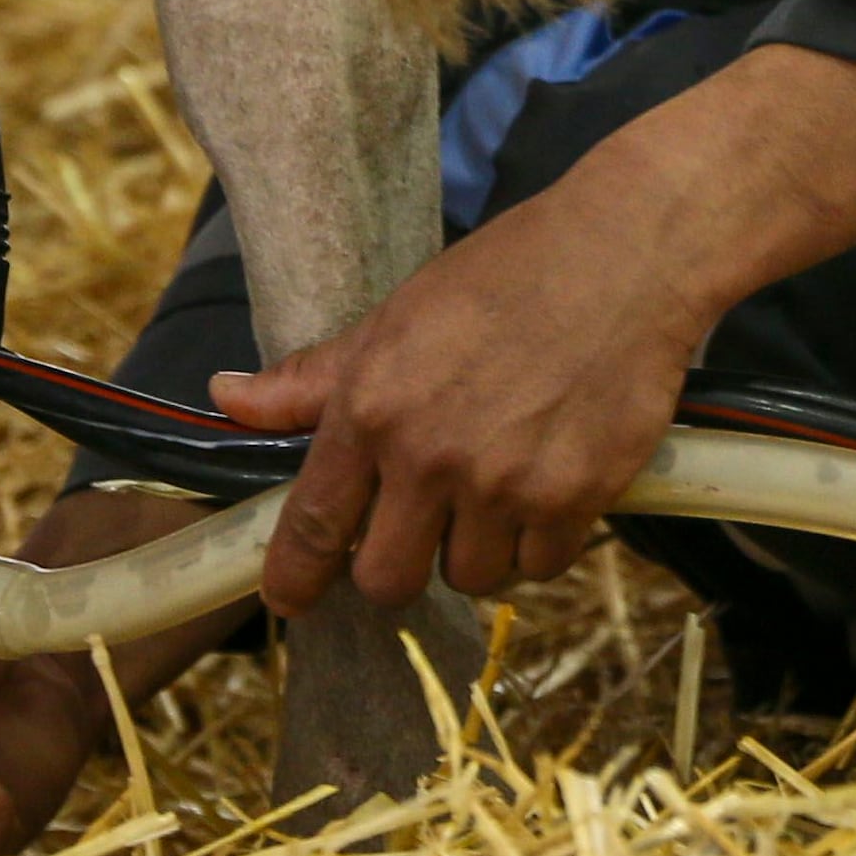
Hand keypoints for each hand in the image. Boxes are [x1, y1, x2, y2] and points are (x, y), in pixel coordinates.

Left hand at [218, 42, 855, 617]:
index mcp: (372, 407)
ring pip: (470, 577)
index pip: (312, 524)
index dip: (294, 578)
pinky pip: (541, 565)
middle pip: (388, 579)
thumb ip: (315, 377)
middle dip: (399, 566)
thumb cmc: (511, 274)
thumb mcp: (398, 315)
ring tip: (498, 495)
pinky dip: (542, 542)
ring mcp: (504, 483)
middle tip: (422, 533)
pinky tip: (550, 489)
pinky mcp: (574, 497)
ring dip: (478, 550)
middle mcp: (430, 456)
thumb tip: (227, 397)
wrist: (628, 255)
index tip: (289, 600)